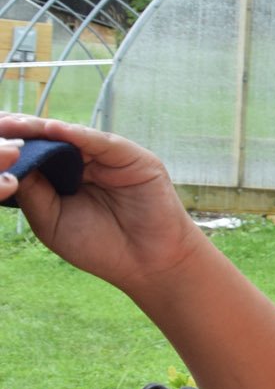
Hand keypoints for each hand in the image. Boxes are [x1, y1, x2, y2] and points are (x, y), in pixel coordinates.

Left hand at [0, 116, 203, 291]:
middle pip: (50, 140)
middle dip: (21, 131)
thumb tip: (10, 161)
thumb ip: (33, 192)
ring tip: (13, 124)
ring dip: (42, 128)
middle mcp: (88, 163)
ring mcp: (110, 159)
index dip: (13, 145)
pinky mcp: (133, 158)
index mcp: (67, 178)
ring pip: (72, 136)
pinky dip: (78, 134)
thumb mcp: (51, 220)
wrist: (146, 264)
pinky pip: (101, 142)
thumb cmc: (100, 246)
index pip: (36, 154)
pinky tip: (53, 130)